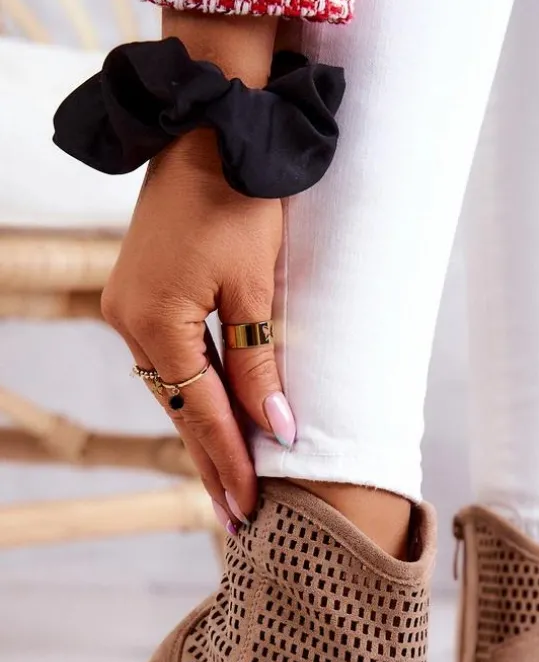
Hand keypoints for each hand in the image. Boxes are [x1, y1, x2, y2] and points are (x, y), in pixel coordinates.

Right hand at [102, 128, 294, 528]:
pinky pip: (170, 366)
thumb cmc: (238, 200)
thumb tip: (277, 432)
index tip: (250, 508)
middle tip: (238, 521)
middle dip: (212, 466)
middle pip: (181, 412)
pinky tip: (213, 429)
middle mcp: (131, 324)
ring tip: (229, 489)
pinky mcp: (139, 300)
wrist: (206, 131)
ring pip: (175, 392)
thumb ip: (260, 366)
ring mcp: (129, 311)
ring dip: (205, 437)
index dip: (230, 463)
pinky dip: (196, 399)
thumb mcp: (257, 290)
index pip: (202, 413)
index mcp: (156, 323)